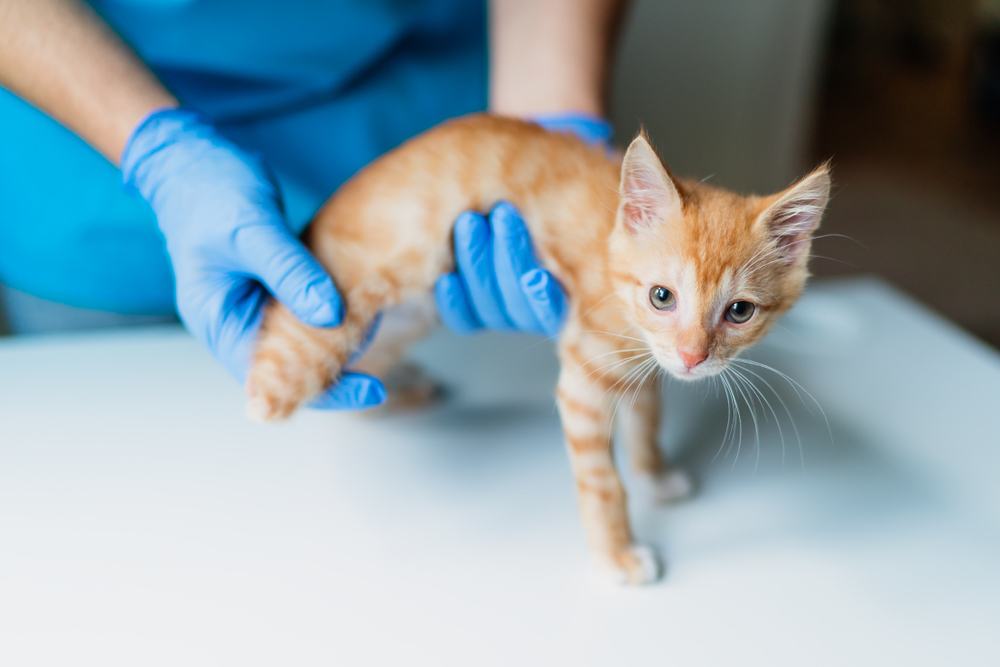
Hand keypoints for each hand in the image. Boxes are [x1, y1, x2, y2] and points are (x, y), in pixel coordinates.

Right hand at [121, 108, 384, 409]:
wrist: (191, 157)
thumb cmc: (209, 191)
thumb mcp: (252, 231)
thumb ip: (291, 273)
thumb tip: (331, 316)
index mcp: (219, 320)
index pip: (271, 379)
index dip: (322, 392)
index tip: (369, 391)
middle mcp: (235, 321)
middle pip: (288, 369)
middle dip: (335, 374)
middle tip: (381, 377)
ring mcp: (253, 303)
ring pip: (300, 341)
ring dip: (336, 343)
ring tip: (379, 337)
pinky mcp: (271, 283)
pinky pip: (304, 310)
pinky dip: (330, 311)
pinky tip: (365, 306)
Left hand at [434, 113, 610, 336]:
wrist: (538, 178)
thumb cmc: (570, 187)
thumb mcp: (587, 197)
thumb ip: (598, 210)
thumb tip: (629, 187)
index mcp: (580, 292)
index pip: (560, 308)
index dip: (543, 297)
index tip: (536, 275)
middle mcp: (545, 308)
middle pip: (520, 306)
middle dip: (507, 260)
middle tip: (501, 215)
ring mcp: (510, 310)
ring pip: (491, 308)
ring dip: (477, 264)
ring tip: (469, 223)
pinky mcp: (478, 308)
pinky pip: (464, 318)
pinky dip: (454, 299)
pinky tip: (444, 279)